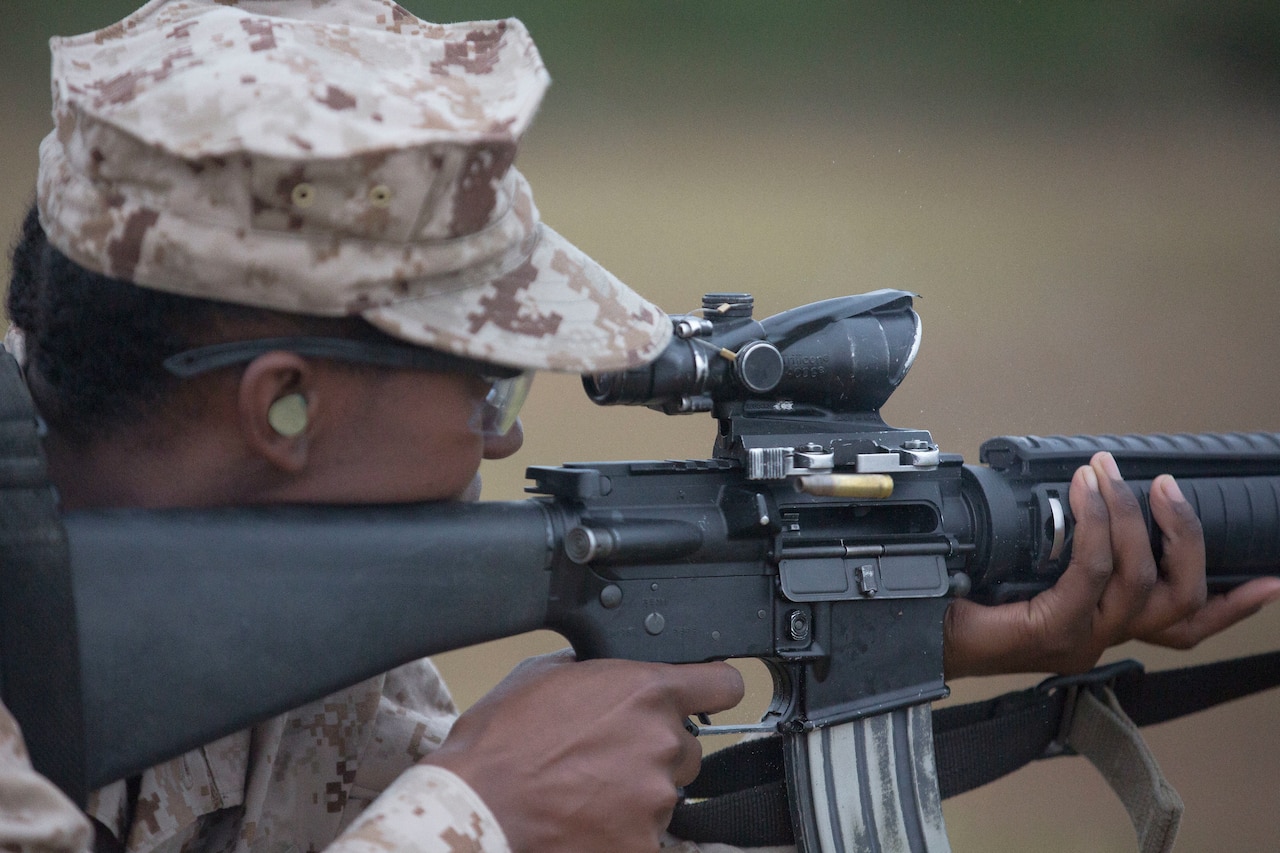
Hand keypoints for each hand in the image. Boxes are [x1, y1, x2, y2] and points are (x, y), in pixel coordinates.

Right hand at [421, 650, 743, 852]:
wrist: (478, 808)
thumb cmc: (500, 742)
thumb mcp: (541, 674)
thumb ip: (592, 668)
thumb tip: (604, 668)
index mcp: (645, 691)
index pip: (722, 684)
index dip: (714, 688)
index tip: (708, 695)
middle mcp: (661, 741)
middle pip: (685, 746)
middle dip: (653, 750)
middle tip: (604, 757)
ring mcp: (656, 798)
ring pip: (664, 792)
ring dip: (635, 792)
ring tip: (583, 791)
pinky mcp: (644, 845)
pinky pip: (647, 834)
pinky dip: (623, 831)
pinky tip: (584, 820)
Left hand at [944, 451, 1279, 676]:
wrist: (912, 631)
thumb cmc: (961, 599)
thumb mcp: (1026, 568)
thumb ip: (1064, 547)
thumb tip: (1084, 491)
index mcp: (1101, 625)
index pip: (1185, 625)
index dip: (1234, 606)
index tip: (1272, 580)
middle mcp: (1099, 637)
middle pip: (1180, 601)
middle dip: (1186, 536)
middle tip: (1169, 485)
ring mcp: (1079, 638)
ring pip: (1143, 582)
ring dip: (1134, 518)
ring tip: (1110, 472)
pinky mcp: (1050, 630)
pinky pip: (1092, 572)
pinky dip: (1095, 526)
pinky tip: (1084, 493)